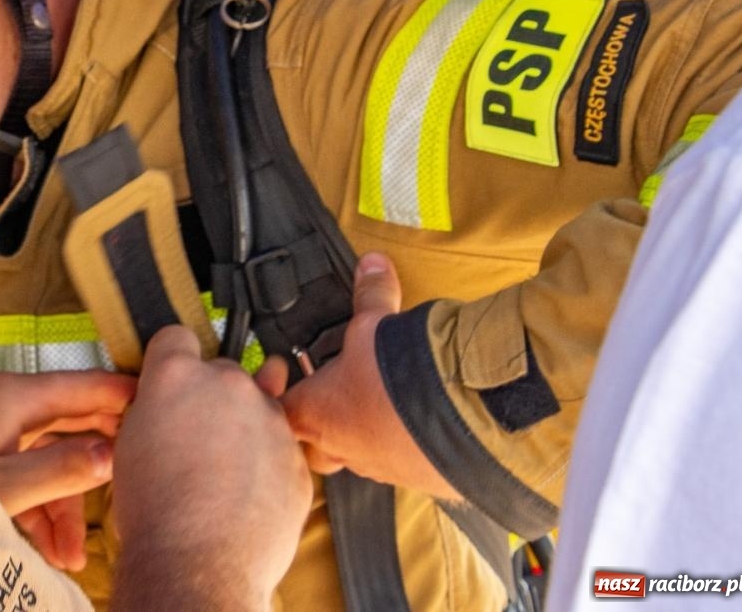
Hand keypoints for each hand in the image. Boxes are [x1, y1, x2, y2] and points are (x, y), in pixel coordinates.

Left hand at [0, 369, 134, 570]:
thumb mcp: (4, 488)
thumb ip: (60, 470)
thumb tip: (110, 454)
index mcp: (12, 396)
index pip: (84, 386)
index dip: (123, 397)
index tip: (160, 405)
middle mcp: (4, 401)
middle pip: (71, 423)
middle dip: (98, 464)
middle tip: (137, 483)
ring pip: (48, 455)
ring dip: (64, 503)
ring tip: (73, 556)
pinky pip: (24, 468)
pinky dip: (39, 502)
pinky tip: (49, 547)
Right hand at [111, 326, 310, 610]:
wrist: (198, 564)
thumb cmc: (156, 513)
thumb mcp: (130, 444)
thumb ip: (155, 408)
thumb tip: (167, 406)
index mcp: (177, 376)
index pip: (176, 337)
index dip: (172, 359)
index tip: (173, 378)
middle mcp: (228, 384)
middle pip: (222, 370)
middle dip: (212, 396)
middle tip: (195, 438)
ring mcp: (269, 418)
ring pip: (258, 406)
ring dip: (245, 426)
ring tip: (223, 469)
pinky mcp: (296, 454)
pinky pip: (281, 446)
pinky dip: (267, 462)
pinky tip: (245, 491)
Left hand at [277, 252, 458, 499]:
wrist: (465, 420)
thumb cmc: (400, 375)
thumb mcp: (377, 324)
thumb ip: (370, 294)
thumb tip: (371, 261)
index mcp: (316, 413)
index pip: (277, 408)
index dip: (276, 389)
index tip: (288, 370)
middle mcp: (341, 449)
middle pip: (311, 446)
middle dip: (317, 425)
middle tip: (331, 399)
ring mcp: (380, 468)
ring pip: (356, 458)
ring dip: (363, 436)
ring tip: (380, 409)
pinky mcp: (418, 479)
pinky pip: (400, 467)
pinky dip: (403, 448)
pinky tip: (418, 428)